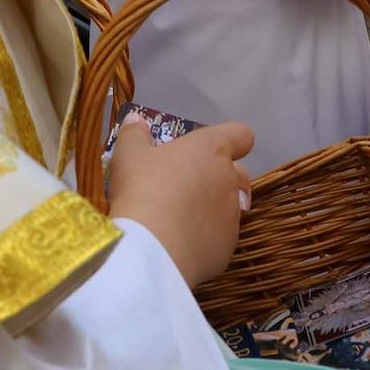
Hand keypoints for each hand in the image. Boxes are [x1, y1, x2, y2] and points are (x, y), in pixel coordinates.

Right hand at [107, 118, 254, 286]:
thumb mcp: (129, 155)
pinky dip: (204, 239)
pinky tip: (179, 245)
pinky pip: (219, 238)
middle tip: (187, 186)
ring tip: (179, 220)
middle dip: (219, 178)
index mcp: (212, 150)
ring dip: (211, 210)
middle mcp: (229, 180)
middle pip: (238, 173)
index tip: (209, 149)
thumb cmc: (142, 188)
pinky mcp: (227, 249)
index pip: (241, 135)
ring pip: (230, 208)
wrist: (151, 248)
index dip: (231, 140)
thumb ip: (135, 135)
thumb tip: (135, 120)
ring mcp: (232, 217)